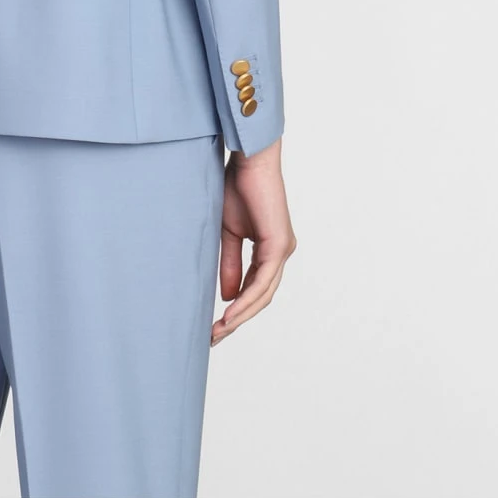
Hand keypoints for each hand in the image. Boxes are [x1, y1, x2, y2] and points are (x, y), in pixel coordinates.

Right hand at [212, 137, 295, 344]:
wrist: (248, 160)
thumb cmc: (236, 187)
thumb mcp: (227, 232)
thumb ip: (230, 263)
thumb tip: (227, 296)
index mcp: (269, 248)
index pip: (254, 287)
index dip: (236, 308)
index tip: (214, 325)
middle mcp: (280, 252)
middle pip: (261, 297)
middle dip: (237, 319)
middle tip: (214, 337)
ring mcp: (282, 249)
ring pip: (263, 294)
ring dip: (240, 315)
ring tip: (218, 331)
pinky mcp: (279, 245)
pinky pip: (263, 281)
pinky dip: (246, 299)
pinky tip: (230, 312)